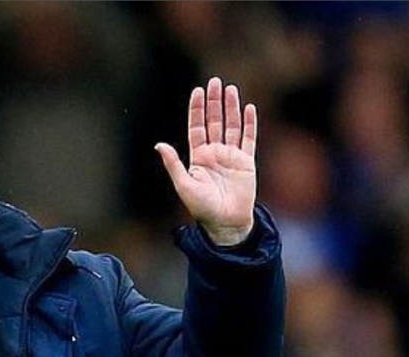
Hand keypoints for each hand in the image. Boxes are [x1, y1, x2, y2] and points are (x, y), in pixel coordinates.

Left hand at [155, 77, 256, 245]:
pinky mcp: (247, 162)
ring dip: (231, 108)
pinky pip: (249, 139)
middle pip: (214, 121)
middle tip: (215, 82)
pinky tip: (248, 108)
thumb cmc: (202, 208)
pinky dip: (249, 123)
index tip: (197, 91)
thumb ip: (173, 164)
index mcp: (198, 157)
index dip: (197, 109)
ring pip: (231, 126)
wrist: (226, 222)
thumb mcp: (184, 185)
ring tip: (231, 89)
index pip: (197, 127)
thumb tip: (159, 144)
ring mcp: (231, 156)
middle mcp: (214, 153)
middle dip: (214, 102)